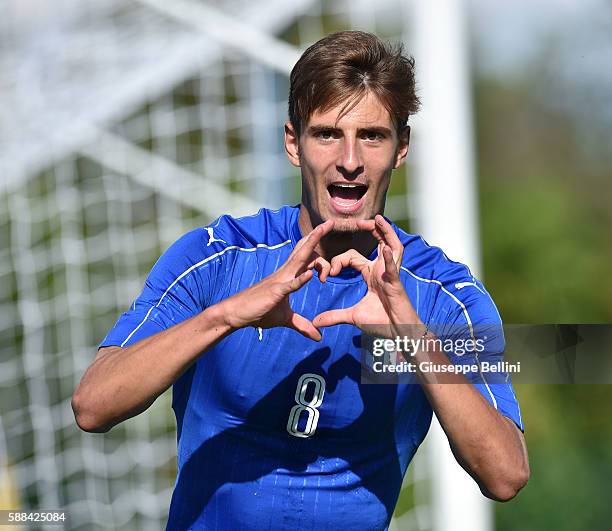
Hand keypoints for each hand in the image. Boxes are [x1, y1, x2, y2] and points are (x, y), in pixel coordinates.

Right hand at [219, 220, 333, 340]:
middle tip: (331, 222)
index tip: (332, 265)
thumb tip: (318, 336)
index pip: (307, 258)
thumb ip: (302, 325)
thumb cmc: (259, 312)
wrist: (236, 313)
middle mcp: (286, 273)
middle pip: (304, 250)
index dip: (320, 255)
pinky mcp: (275, 292)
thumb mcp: (285, 319)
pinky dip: (300, 280)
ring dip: (312, 245)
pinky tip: (311, 275)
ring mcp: (280, 281)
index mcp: (289, 276)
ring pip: (299, 258)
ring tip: (323, 231)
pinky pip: (290, 284)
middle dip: (317, 235)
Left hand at [313, 215, 419, 336]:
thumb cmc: (381, 322)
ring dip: (385, 233)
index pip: (354, 256)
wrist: (398, 333)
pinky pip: (392, 268)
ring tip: (378, 220)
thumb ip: (334, 317)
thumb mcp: (353, 317)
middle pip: (378, 243)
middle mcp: (382, 270)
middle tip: (359, 221)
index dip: (340, 260)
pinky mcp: (396, 284)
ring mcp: (390, 275)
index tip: (331, 272)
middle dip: (371, 230)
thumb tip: (316, 322)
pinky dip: (389, 259)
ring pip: (392, 247)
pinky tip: (385, 249)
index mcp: (372, 274)